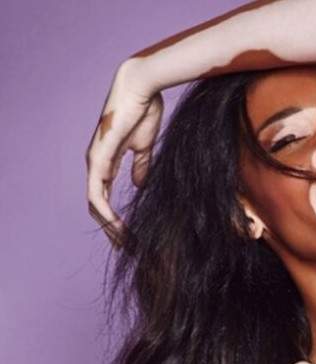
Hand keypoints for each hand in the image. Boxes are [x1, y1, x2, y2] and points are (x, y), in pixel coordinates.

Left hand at [85, 59, 161, 246]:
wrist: (142, 88)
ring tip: (125, 243)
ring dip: (109, 227)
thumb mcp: (144, 146)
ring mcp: (95, 161)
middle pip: (97, 206)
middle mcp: (96, 163)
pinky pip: (97, 193)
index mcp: (107, 160)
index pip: (105, 196)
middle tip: (128, 247)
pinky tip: (118, 226)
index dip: (114, 217)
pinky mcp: (99, 159)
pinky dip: (106, 213)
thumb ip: (141, 166)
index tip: (131, 234)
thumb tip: (140, 184)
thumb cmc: (144, 110)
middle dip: (111, 229)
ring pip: (94, 204)